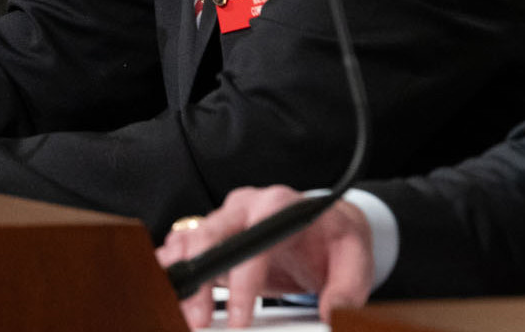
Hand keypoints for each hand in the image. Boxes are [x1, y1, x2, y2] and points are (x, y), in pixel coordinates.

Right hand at [155, 186, 373, 328]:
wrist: (326, 227)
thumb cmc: (335, 242)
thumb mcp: (355, 263)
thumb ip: (347, 290)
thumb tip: (333, 314)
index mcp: (281, 206)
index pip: (255, 239)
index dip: (243, 282)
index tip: (238, 319)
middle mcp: (248, 205)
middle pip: (211, 235)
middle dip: (200, 279)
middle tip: (198, 320)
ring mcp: (226, 217)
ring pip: (190, 239)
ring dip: (181, 275)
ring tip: (181, 311)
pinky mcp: (213, 233)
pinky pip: (184, 244)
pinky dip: (173, 266)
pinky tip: (170, 287)